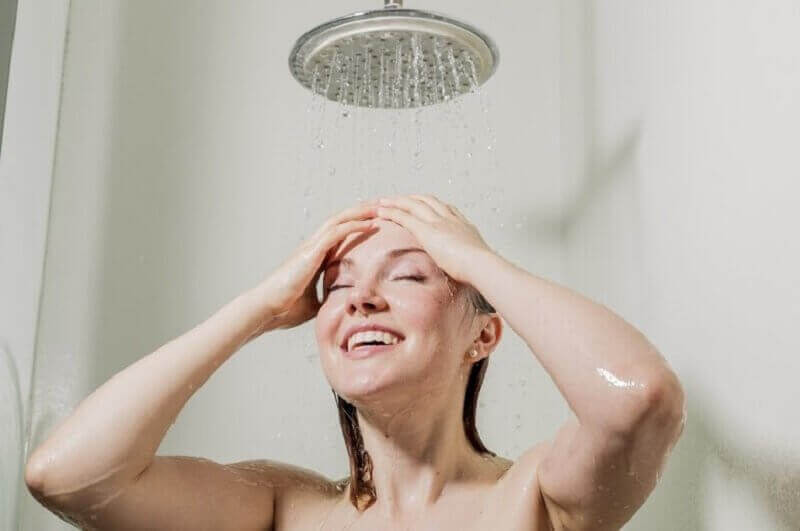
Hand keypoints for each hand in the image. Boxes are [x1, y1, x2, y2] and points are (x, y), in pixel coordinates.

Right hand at [253, 202, 378, 331]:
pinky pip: (335, 233)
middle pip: (340, 221)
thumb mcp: (315, 303)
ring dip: (360, 213)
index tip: (376, 221)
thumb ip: (328, 298)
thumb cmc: (285, 309)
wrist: (266, 310)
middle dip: (362, 212)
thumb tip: (344, 306)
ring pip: (338, 220)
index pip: (339, 234)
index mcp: (314, 256)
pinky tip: (370, 224)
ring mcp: (310, 247)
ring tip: (380, 207)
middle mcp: (312, 247)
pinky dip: (353, 226)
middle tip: (383, 205)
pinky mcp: (310, 253)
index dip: (356, 225)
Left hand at [375, 194, 493, 283]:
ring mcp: (438, 222)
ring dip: (396, 201)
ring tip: (383, 201)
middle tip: (398, 199)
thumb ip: (467, 262)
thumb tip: (465, 271)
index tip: (423, 205)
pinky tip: (381, 211)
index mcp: (463, 225)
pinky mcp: (426, 230)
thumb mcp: (474, 261)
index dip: (432, 205)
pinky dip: (391, 212)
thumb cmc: (481, 269)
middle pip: (427, 201)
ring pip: (413, 204)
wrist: (481, 265)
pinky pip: (404, 216)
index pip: (446, 208)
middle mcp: (450, 219)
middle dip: (411, 199)